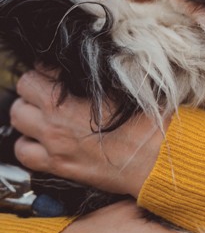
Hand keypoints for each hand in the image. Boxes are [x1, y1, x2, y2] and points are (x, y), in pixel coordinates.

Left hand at [11, 68, 165, 196]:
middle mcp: (54, 121)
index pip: (38, 71)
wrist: (158, 158)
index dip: (50, 67)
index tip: (61, 70)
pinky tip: (44, 138)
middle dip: (35, 86)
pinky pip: (24, 153)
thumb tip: (85, 66)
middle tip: (52, 87)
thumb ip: (98, 76)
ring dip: (29, 113)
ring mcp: (54, 146)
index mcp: (67, 100)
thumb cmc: (148, 121)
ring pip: (18, 121)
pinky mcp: (59, 166)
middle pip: (23, 92)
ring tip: (45, 111)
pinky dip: (29, 143)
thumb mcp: (126, 87)